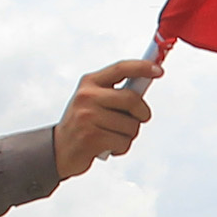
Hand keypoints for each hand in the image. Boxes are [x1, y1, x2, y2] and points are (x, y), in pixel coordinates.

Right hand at [53, 59, 161, 180]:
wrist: (59, 149)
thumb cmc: (84, 123)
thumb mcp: (94, 100)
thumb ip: (116, 92)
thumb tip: (147, 81)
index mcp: (90, 83)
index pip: (121, 68)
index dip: (142, 67)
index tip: (158, 70)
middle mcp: (87, 96)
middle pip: (132, 99)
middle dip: (143, 113)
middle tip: (140, 118)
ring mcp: (87, 117)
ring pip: (131, 126)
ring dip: (129, 135)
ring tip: (113, 136)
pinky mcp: (91, 138)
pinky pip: (123, 142)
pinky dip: (121, 148)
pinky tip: (108, 147)